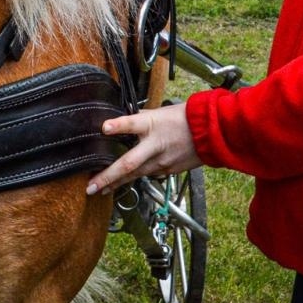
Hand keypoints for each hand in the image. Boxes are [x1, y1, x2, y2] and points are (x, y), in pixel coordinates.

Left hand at [86, 101, 202, 195]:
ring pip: (135, 174)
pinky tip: (122, 183)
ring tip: (100, 190)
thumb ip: (140, 120)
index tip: (104, 128)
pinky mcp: (167, 170)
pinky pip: (148, 174)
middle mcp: (155, 145)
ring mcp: (162, 161)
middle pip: (129, 163)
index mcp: (153, 125)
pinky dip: (134, 178)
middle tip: (91, 186)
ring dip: (116, 183)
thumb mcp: (160, 112)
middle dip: (108, 177)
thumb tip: (123, 123)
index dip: (118, 125)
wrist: (211, 132)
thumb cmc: (185, 118)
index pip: (133, 124)